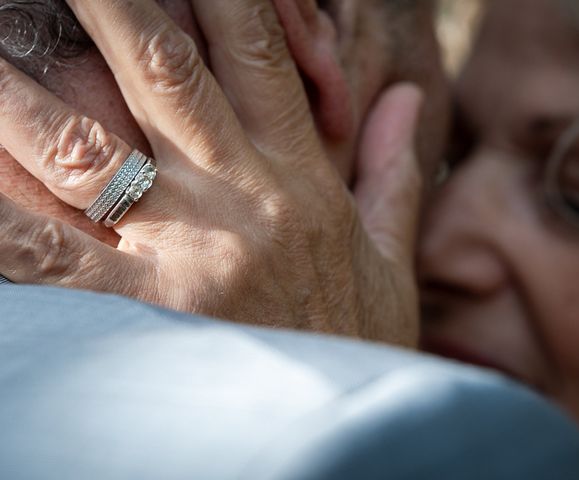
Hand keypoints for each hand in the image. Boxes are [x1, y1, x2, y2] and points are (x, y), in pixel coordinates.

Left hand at [0, 0, 423, 345]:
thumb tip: (405, 99)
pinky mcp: (138, 315)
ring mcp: (184, 255)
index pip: (255, 55)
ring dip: (18, 92)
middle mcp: (240, 202)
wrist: (334, 441)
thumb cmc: (354, 348)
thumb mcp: (390, 263)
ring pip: (84, 148)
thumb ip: (392, 175)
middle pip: (163, 72)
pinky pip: (43, 251)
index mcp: (300, 182)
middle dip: (114, 3)